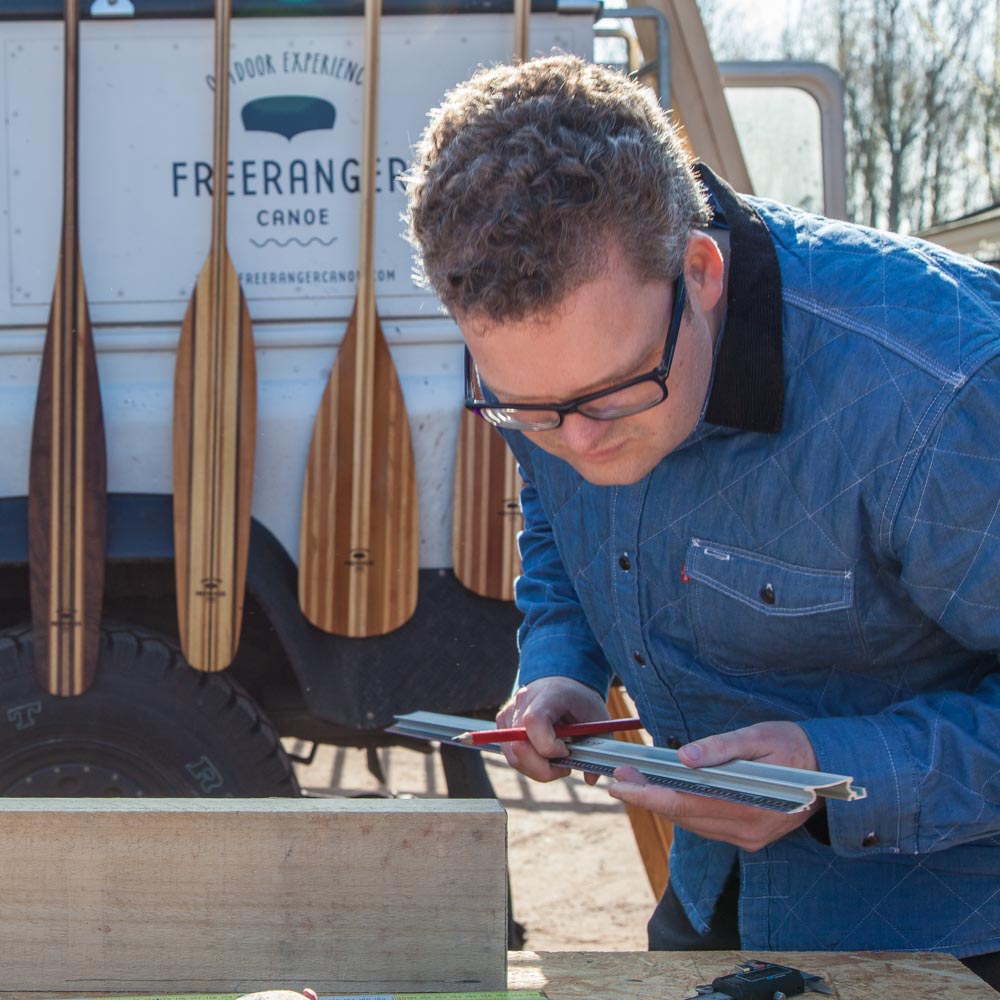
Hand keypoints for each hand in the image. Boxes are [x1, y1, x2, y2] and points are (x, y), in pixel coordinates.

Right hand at [496, 677, 609, 783]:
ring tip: (557, 760)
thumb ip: (598, 746)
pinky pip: (511, 756)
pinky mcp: (502, 725)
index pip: (534, 722)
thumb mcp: (597, 719)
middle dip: (544, 768)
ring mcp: (508, 713)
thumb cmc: (580, 700)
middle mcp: (522, 702)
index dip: (549, 747)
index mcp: (547, 695)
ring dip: (537, 769)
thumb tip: (591, 779)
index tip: (567, 751)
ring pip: (514, 758)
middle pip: (520, 747)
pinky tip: (545, 756)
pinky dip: (529, 765)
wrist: (562, 681)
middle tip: (564, 766)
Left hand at [608, 721, 820, 851]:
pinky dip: (684, 810)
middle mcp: (747, 830)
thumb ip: (721, 748)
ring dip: (662, 803)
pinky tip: (668, 792)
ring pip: (692, 824)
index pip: (684, 802)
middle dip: (647, 797)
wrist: (832, 771)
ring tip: (635, 782)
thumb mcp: (759, 736)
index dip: (648, 793)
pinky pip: (706, 826)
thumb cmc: (792, 746)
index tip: (619, 783)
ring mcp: (749, 838)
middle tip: (618, 778)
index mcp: (748, 805)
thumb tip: (684, 757)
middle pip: (683, 816)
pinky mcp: (750, 839)